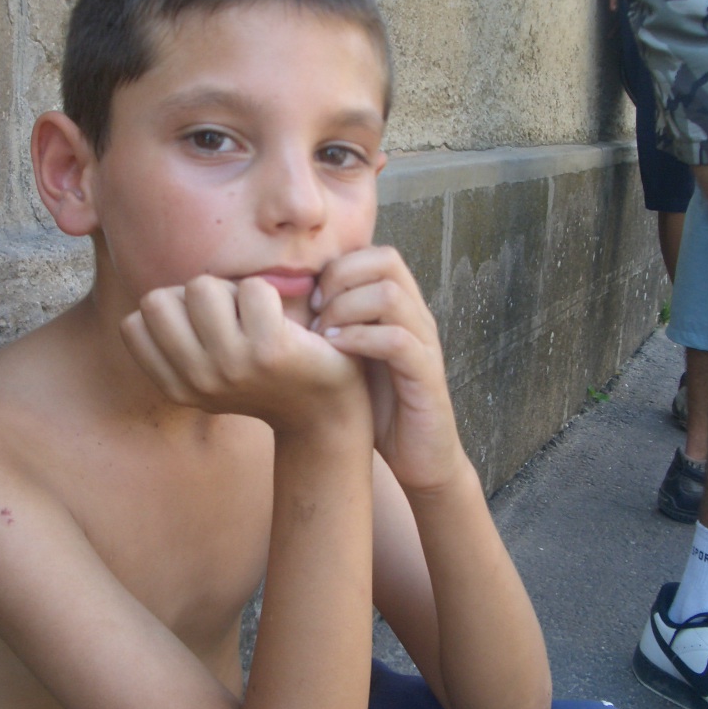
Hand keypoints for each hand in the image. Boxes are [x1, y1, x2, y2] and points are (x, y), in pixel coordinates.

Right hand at [121, 274, 369, 437]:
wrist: (324, 412)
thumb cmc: (266, 379)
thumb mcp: (209, 375)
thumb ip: (179, 341)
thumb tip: (159, 298)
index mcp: (177, 388)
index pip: (132, 324)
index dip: (169, 312)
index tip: (202, 328)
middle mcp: (197, 380)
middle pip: (158, 299)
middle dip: (193, 297)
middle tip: (229, 318)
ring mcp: (231, 365)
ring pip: (202, 287)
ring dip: (231, 291)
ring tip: (253, 317)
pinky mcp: (268, 350)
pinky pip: (251, 288)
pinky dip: (266, 293)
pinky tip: (278, 321)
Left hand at [311, 247, 463, 492]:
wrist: (418, 454)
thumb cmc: (377, 403)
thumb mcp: (351, 353)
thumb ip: (333, 323)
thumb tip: (282, 301)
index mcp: (401, 306)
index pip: (375, 254)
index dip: (337, 267)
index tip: (310, 299)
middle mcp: (416, 316)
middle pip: (385, 261)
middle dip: (339, 280)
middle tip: (313, 312)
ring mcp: (424, 343)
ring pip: (389, 295)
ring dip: (346, 309)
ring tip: (322, 335)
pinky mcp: (426, 375)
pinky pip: (397, 341)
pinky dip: (360, 340)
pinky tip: (336, 352)